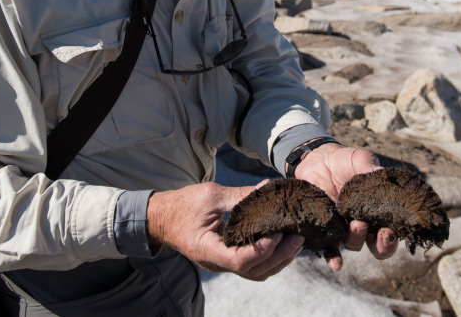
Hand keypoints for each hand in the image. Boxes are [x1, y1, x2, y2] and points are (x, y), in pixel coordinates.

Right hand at [147, 181, 303, 280]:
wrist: (161, 217)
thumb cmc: (183, 205)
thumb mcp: (211, 195)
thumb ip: (240, 195)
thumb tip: (268, 188)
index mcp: (207, 250)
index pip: (240, 260)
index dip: (263, 249)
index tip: (278, 231)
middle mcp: (216, 263)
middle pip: (254, 271)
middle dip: (280, 256)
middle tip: (299, 237)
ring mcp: (221, 263)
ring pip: (255, 272)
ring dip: (278, 259)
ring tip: (296, 241)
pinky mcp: (226, 258)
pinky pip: (251, 266)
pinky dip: (269, 257)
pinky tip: (281, 242)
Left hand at [294, 143, 398, 270]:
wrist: (317, 160)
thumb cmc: (344, 160)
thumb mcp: (360, 159)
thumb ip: (370, 167)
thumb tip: (379, 172)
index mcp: (377, 209)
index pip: (392, 230)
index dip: (394, 236)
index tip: (391, 230)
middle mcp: (364, 223)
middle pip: (377, 246)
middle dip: (382, 245)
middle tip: (380, 233)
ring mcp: (344, 227)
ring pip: (355, 244)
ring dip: (357, 240)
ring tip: (354, 224)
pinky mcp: (325, 228)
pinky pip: (330, 248)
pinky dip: (333, 258)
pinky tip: (335, 264)